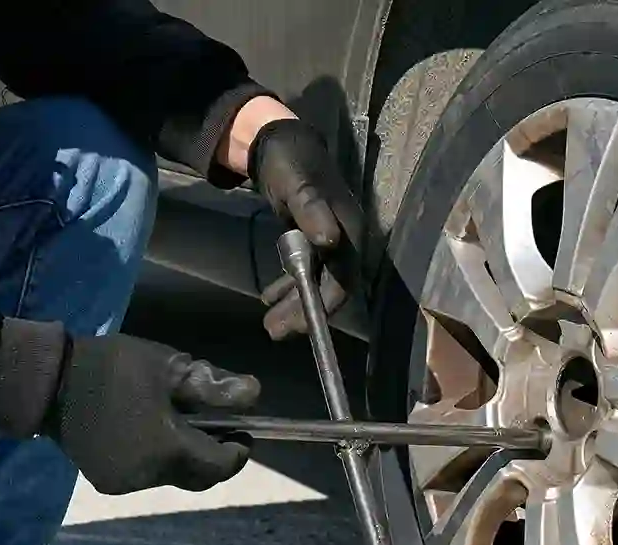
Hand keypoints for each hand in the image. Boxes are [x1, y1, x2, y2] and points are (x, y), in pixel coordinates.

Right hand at [43, 333, 259, 494]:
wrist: (49, 382)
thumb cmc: (113, 368)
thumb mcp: (167, 367)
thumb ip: (212, 386)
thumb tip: (255, 395)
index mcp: (169, 450)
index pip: (220, 465)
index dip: (237, 452)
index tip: (243, 433)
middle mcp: (150, 476)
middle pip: (197, 477)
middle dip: (213, 458)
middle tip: (218, 430)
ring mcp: (125, 482)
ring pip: (171, 478)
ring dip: (183, 458)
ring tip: (180, 426)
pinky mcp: (106, 481)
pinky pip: (145, 476)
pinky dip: (157, 460)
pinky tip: (150, 434)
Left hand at [246, 118, 367, 340]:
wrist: (279, 141)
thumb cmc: (289, 162)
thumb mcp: (297, 185)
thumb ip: (312, 211)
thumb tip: (329, 241)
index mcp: (348, 230)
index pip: (343, 280)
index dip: (322, 306)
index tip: (299, 325)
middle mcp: (345, 240)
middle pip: (330, 287)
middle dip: (304, 312)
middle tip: (273, 331)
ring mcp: (330, 241)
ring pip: (317, 282)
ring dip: (294, 303)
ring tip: (269, 323)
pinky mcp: (314, 240)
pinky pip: (307, 271)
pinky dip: (290, 286)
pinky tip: (269, 297)